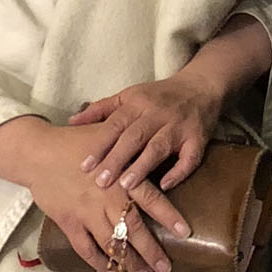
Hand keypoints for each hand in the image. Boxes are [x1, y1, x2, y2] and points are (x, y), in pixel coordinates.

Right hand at [24, 122, 191, 271]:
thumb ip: (132, 146)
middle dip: (151, 251)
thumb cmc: (76, 142)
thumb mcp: (109, 136)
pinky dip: (99, 263)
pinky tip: (111, 271)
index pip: (150, 199)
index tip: (185, 232)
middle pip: (133, 229)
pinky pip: (86, 249)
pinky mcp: (69, 223)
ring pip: (112, 243)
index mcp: (120, 176)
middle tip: (165, 268)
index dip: (168, 217)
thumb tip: (157, 145)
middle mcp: (106, 197)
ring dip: (129, 262)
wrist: (38, 153)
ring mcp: (86, 213)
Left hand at [68, 70, 225, 193]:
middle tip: (100, 182)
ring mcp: (179, 127)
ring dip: (143, 166)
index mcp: (137, 104)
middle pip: (134, 137)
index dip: (100, 145)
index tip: (84, 165)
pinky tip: (166, 185)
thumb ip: (100, 109)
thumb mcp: (128, 95)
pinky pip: (190, 157)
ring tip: (127, 185)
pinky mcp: (198, 138)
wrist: (201, 86)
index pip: (115, 125)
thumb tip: (71, 122)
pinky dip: (179, 171)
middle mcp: (157, 114)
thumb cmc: (159, 96)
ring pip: (158, 147)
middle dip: (117, 159)